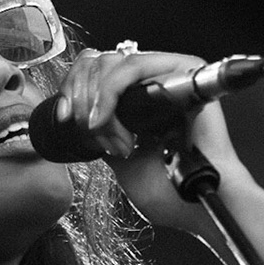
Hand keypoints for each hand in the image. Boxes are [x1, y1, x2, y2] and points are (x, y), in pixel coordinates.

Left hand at [53, 45, 250, 234]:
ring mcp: (171, 72)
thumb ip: (103, 134)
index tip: (64, 119)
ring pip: (110, 63)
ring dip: (97, 103)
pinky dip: (108, 94)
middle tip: (93, 136)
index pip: (96, 70)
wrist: (199, 203)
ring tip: (113, 140)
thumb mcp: (120, 162)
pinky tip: (104, 121)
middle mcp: (158, 79)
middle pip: (97, 61)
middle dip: (82, 100)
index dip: (72, 91)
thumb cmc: (171, 191)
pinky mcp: (183, 70)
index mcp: (145, 96)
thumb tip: (81, 119)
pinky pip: (130, 67)